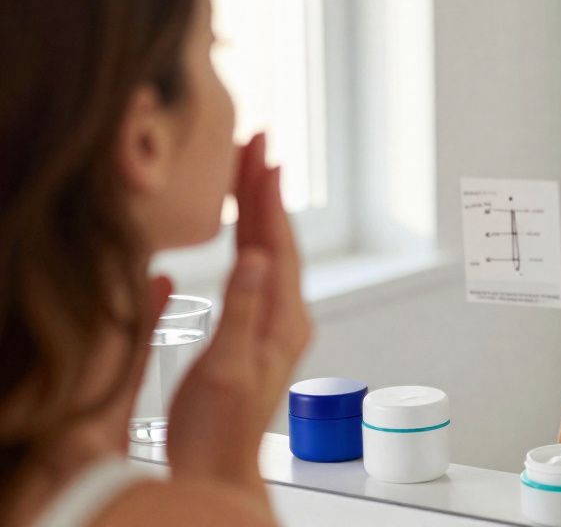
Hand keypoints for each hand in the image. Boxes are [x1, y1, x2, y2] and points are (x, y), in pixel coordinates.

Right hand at [167, 133, 311, 499]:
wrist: (218, 471)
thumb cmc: (219, 429)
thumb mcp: (230, 367)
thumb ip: (244, 310)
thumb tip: (259, 257)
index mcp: (284, 319)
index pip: (277, 243)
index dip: (268, 196)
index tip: (264, 154)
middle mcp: (287, 316)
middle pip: (279, 238)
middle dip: (267, 189)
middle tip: (258, 143)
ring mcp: (276, 323)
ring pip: (271, 250)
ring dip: (261, 208)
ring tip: (252, 170)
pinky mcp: (260, 331)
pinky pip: (260, 268)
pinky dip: (253, 237)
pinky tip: (246, 230)